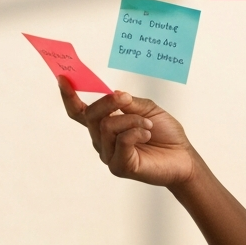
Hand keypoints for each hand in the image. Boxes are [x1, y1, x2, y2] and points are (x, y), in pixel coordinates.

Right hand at [58, 77, 198, 187]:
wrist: (183, 156)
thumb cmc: (165, 133)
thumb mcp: (147, 108)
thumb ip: (128, 102)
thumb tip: (113, 93)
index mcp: (105, 126)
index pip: (80, 112)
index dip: (69, 96)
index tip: (62, 78)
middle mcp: (102, 141)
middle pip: (91, 115)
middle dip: (109, 102)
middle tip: (126, 99)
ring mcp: (109, 155)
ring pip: (107, 127)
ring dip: (132, 120)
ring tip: (148, 125)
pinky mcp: (120, 167)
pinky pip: (121, 141)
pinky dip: (136, 132)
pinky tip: (147, 135)